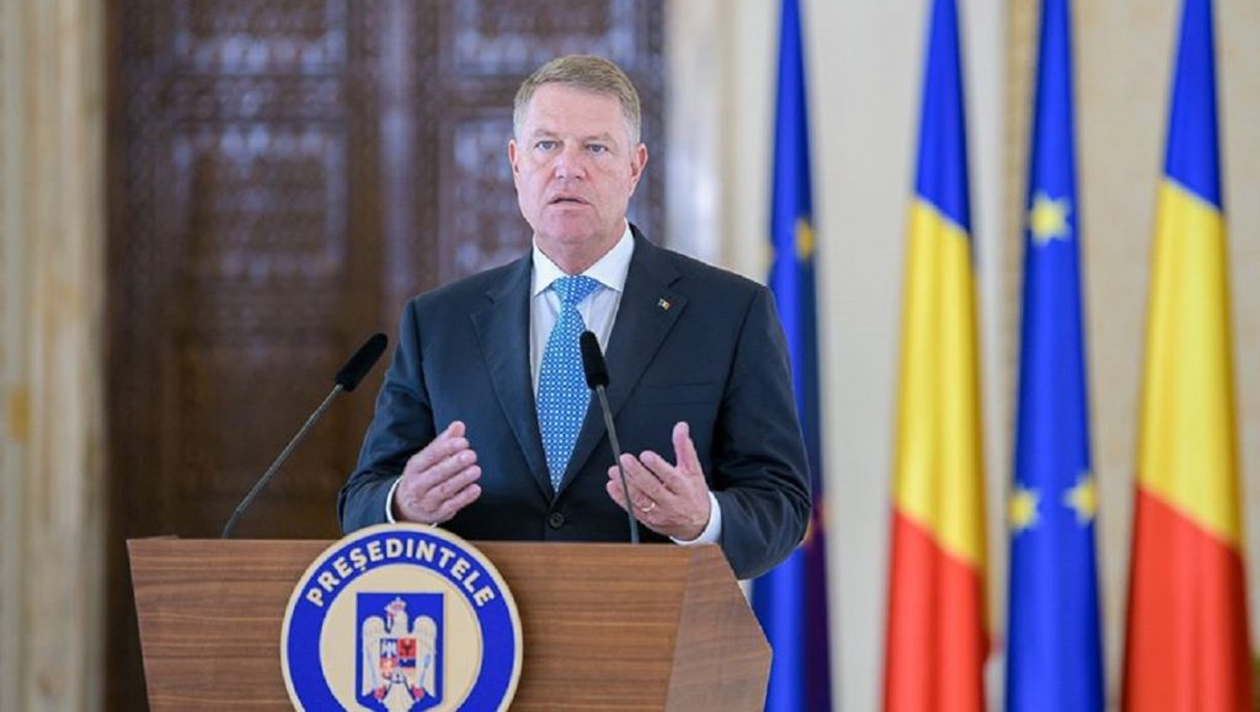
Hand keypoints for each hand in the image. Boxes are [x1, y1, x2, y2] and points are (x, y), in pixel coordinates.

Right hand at [393, 421, 481, 524]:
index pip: (430, 455)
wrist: (405, 508)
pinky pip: (451, 506)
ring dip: (461, 479)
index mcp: (415, 466)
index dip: (446, 448)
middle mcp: (418, 484)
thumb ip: (444, 442)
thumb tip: (459, 425)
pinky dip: (464, 498)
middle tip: (472, 455)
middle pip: (437, 473)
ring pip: (444, 489)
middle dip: (455, 463)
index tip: (463, 442)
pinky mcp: (437, 514)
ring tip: (476, 470)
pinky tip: (476, 489)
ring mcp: (426, 500)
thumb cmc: (422, 477)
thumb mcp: (427, 459)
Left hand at [605, 421, 711, 539]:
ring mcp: (659, 513)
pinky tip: (613, 487)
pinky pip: (633, 510)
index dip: (657, 466)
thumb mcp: (693, 470)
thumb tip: (681, 427)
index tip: (646, 455)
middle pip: (652, 488)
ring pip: (640, 500)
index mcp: (684, 488)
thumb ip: (684, 447)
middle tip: (625, 459)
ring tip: (615, 471)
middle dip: (637, 473)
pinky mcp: (649, 521)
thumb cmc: (693, 494)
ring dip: (625, 485)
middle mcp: (671, 502)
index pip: (670, 477)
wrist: (698, 523)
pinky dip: (621, 498)